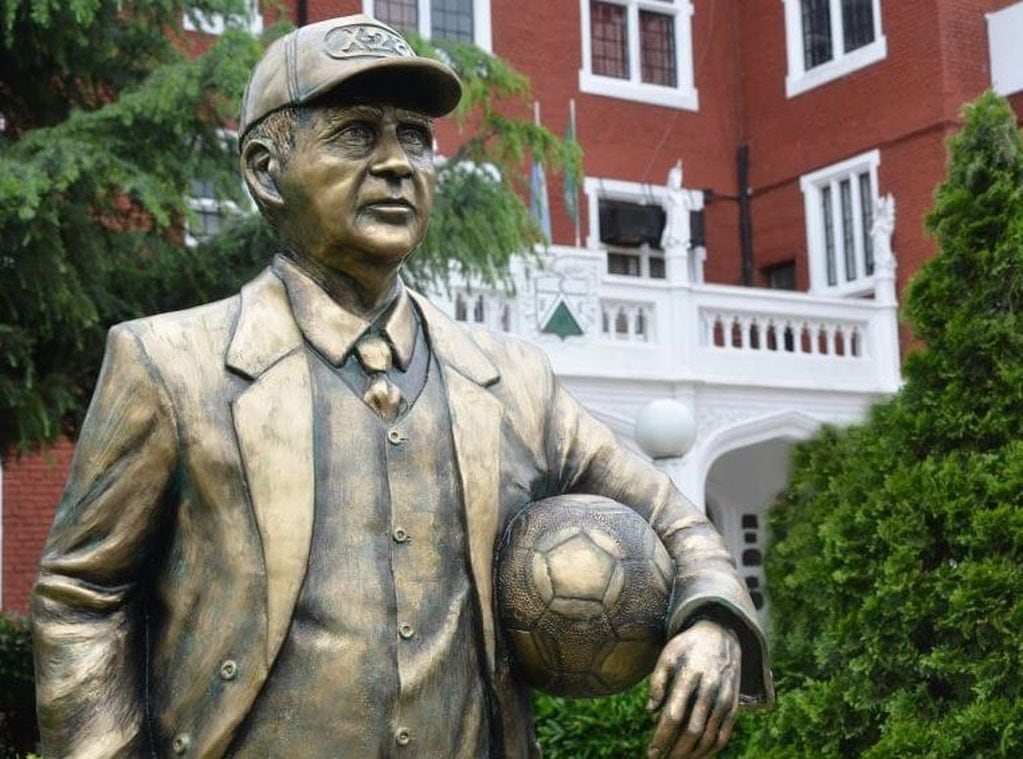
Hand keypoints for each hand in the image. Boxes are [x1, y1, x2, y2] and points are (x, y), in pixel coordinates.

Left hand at [645, 619, 741, 757]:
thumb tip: (650, 711)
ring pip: (709, 736)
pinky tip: (697, 755)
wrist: (722, 634)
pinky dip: (710, 749)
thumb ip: (657, 681)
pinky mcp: (734, 705)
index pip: (674, 714)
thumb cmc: (688, 647)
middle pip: (692, 730)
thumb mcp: (668, 654)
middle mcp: (710, 688)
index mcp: (690, 675)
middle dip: (676, 750)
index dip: (662, 737)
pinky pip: (724, 734)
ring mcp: (725, 698)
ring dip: (692, 753)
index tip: (651, 753)